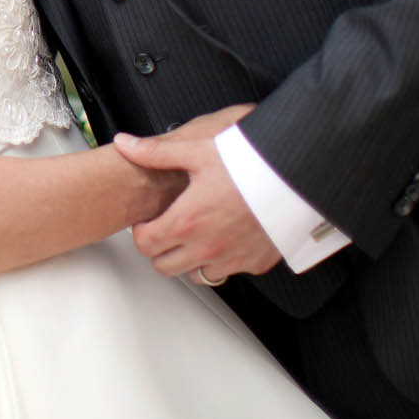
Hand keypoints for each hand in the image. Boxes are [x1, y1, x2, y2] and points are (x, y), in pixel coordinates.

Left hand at [112, 105, 280, 282]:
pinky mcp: (255, 263)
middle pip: (164, 266)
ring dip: (191, 259)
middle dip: (161, 249)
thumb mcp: (197, 151)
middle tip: (168, 229)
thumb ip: (156, 152)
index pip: (145, 244)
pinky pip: (230, 272)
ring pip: (197, 275)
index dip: (142, 232)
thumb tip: (125, 144)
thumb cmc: (248, 163)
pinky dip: (224, 261)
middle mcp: (207, 247)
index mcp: (186, 221)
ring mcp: (232, 259)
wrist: (293, 175)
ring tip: (197, 235)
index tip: (149, 221)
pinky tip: (226, 238)